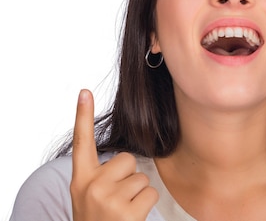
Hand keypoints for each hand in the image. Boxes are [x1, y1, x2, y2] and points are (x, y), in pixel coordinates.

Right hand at [70, 89, 158, 220]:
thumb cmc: (99, 218)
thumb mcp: (89, 196)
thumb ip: (102, 175)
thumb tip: (129, 158)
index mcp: (80, 180)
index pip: (82, 142)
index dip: (83, 116)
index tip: (85, 91)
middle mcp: (91, 186)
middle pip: (127, 159)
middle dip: (128, 176)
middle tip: (116, 198)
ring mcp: (108, 199)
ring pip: (142, 178)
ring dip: (138, 194)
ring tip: (123, 210)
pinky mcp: (126, 212)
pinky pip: (150, 193)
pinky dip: (146, 205)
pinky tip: (131, 217)